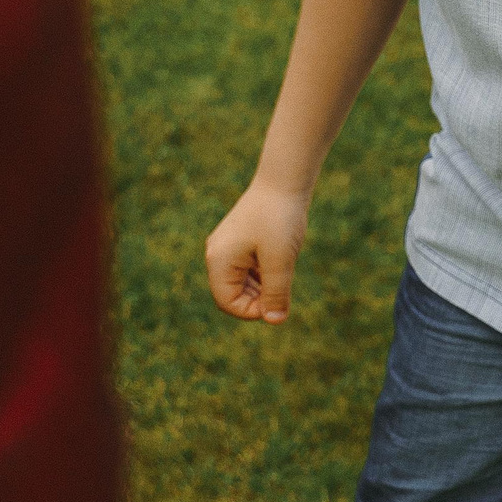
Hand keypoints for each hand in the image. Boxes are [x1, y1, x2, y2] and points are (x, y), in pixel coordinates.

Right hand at [203, 182, 309, 322]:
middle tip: (284, 288)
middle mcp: (217, 255)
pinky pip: (248, 268)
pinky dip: (264, 272)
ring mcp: (227, 247)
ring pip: (242, 282)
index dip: (253, 311)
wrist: (284, 180)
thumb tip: (275, 321)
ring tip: (283, 271)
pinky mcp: (239, 240)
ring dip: (262, 286)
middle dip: (258, 298)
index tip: (278, 303)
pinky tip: (281, 262)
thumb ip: (276, 293)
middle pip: (233, 294)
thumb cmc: (280, 219)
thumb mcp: (280, 261)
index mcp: (219, 261)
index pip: (228, 303)